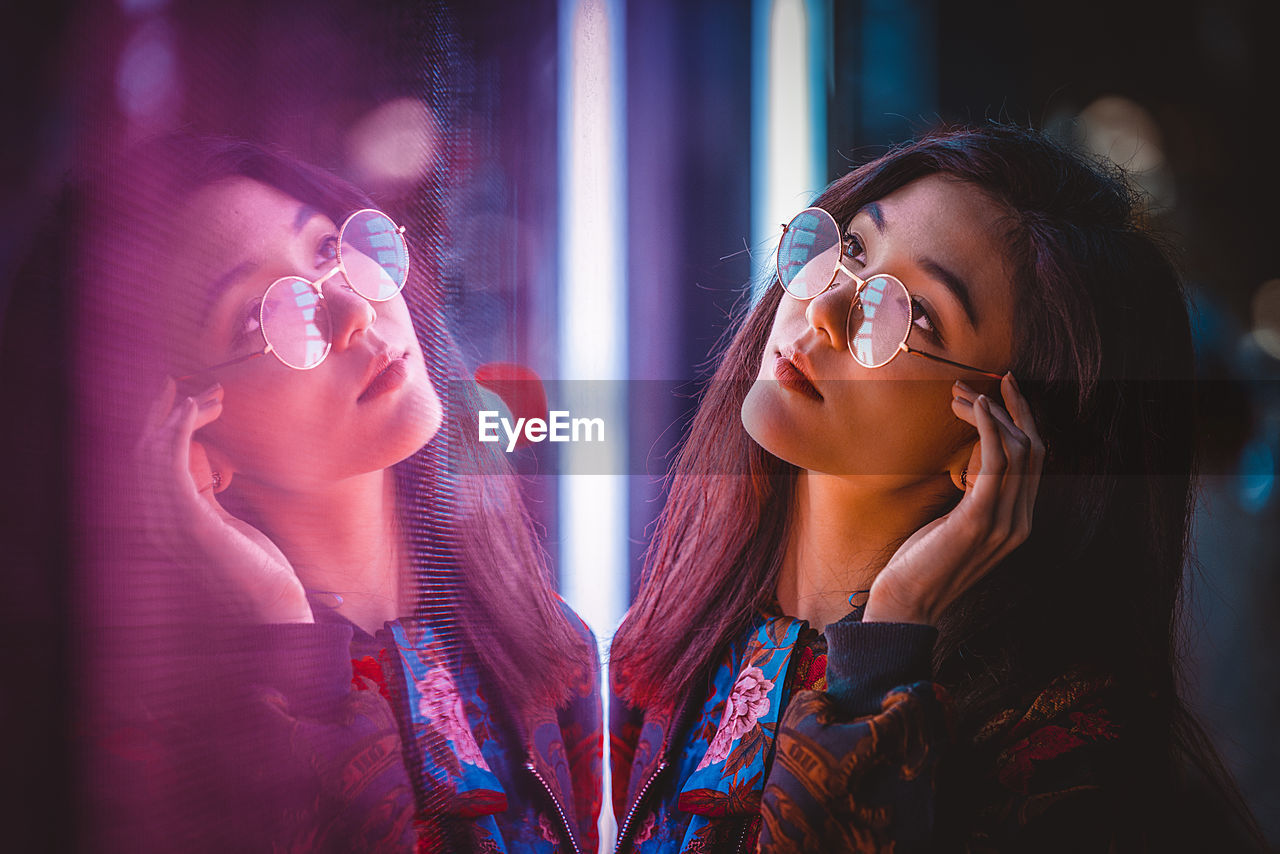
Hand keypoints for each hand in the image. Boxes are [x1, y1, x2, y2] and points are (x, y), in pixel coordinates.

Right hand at [134, 378, 312, 622]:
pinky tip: (202, 409)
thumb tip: (211, 471)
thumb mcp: (231, 526)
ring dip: (177, 412)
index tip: (191, 395)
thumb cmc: (261, 572)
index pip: (151, 461)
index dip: (163, 423)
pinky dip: (180, 429)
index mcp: (167, 519)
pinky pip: (170, 462)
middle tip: (194, 380)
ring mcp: (167, 522)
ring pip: (151, 449)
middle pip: (142, 449)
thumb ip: (211, 499)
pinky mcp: (188, 521)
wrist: (273, 611)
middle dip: (163, 410)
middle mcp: (157, 520)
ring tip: (210, 392)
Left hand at [862, 372, 1044, 625]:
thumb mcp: (954, 525)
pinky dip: (989, 427)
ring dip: (992, 413)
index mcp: (1017, 522)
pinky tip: (975, 406)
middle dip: (1012, 408)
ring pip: (1017, 449)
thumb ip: (972, 500)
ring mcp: (1004, 522)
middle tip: (985, 380)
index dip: (1024, 421)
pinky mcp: (979, 519)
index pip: (1035, 462)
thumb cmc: (920, 564)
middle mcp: (1019, 522)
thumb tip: (970, 466)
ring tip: (962, 392)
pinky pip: (995, 461)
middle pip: (1034, 449)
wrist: (905, 605)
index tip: (1005, 390)